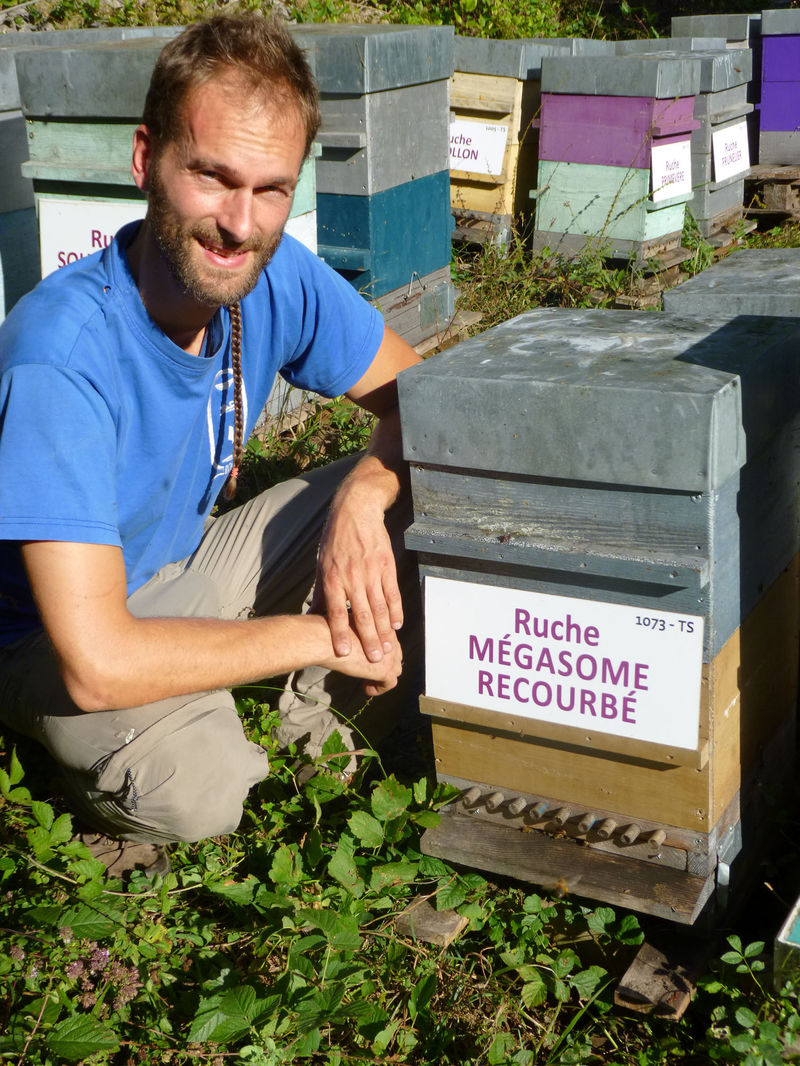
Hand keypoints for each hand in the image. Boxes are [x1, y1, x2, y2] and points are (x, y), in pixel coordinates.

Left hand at [310, 463, 402, 663]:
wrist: (356, 510)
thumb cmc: (335, 539)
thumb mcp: (322, 564)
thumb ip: (321, 592)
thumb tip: (313, 617)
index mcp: (332, 578)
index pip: (336, 612)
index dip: (340, 633)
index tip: (344, 653)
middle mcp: (352, 577)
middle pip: (362, 614)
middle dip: (369, 639)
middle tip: (375, 660)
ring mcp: (371, 572)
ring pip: (379, 607)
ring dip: (384, 630)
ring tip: (388, 649)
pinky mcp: (386, 566)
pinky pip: (392, 593)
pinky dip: (396, 610)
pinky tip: (397, 625)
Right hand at [321, 621, 402, 696]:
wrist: (325, 640)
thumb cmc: (328, 630)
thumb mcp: (346, 624)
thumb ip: (355, 630)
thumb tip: (350, 638)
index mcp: (380, 623)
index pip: (389, 641)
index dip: (381, 651)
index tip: (369, 659)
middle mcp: (389, 638)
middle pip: (395, 655)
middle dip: (384, 665)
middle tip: (369, 672)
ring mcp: (389, 654)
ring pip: (395, 669)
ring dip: (383, 678)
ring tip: (367, 682)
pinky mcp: (385, 669)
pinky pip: (389, 683)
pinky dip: (379, 689)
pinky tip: (366, 689)